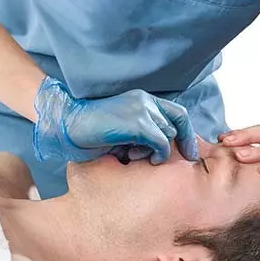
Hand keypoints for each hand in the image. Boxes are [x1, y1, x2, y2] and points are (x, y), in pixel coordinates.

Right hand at [33, 77, 198, 164]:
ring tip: (135, 155)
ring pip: (169, 135)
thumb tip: (162, 152)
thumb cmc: (91, 130)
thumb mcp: (123, 129)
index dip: (187, 134)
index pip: (177, 113)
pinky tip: (134, 157)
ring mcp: (143, 110)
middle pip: (177, 125)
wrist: (69, 122)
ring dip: (157, 150)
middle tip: (164, 160)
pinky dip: (155, 154)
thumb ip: (143, 133)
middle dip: (175, 145)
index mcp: (143, 99)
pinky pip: (161, 143)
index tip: (190, 153)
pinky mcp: (138, 123)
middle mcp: (146, 101)